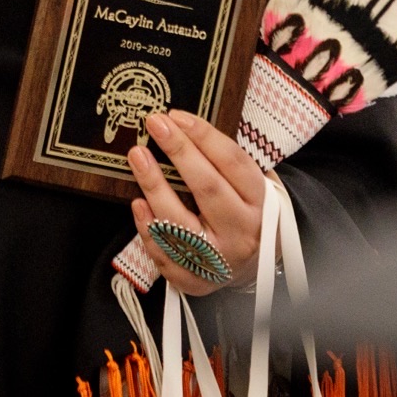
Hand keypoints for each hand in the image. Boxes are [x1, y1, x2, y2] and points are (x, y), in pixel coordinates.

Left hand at [125, 108, 266, 296]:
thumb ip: (222, 162)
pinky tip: (137, 204)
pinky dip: (149, 230)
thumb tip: (181, 125)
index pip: (232, 162)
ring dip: (155, 186)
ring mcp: (220, 259)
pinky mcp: (198, 280)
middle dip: (179, 152)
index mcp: (260, 202)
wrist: (258, 266)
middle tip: (155, 124)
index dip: (203, 136)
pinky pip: (167, 257)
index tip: (176, 115)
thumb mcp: (247, 186)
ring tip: (137, 156)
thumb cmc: (243, 212)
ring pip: (182, 223)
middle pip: (208, 188)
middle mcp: (243, 231)